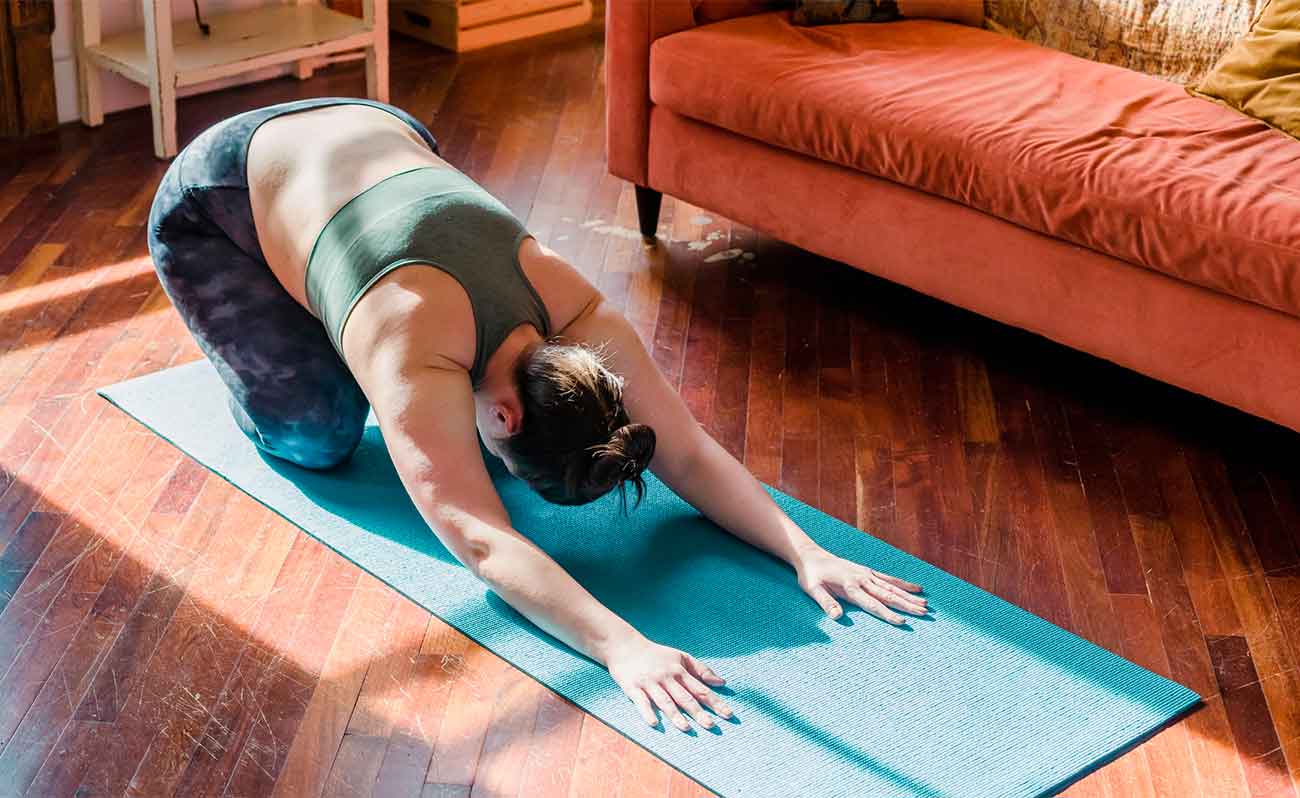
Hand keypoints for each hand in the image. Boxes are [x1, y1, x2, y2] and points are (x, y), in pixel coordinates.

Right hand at [605, 637, 732, 731]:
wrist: (625, 646)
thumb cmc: (656, 655)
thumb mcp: (680, 657)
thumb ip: (701, 670)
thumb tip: (722, 682)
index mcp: (679, 671)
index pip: (700, 689)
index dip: (715, 702)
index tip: (728, 715)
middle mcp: (666, 677)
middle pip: (685, 697)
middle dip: (699, 713)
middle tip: (712, 726)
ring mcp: (650, 683)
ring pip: (665, 701)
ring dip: (675, 715)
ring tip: (686, 729)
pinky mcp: (633, 687)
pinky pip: (641, 702)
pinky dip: (647, 712)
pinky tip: (654, 723)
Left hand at [796, 549, 926, 624]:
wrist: (811, 556)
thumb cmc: (811, 576)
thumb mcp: (813, 590)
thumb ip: (825, 603)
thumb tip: (837, 617)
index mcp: (850, 586)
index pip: (872, 604)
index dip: (888, 614)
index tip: (902, 622)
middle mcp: (862, 579)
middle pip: (888, 595)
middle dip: (907, 605)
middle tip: (924, 614)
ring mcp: (867, 574)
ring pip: (892, 587)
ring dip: (909, 596)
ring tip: (926, 605)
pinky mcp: (868, 571)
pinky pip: (889, 579)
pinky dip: (903, 584)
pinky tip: (917, 589)